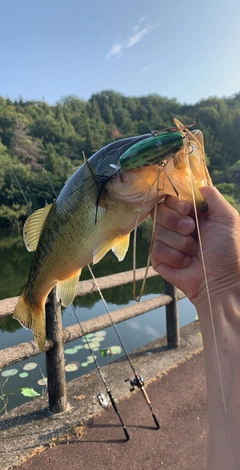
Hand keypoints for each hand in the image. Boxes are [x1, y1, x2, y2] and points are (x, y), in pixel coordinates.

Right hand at [151, 186, 239, 306]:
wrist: (223, 281)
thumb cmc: (229, 250)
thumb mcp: (227, 218)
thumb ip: (212, 196)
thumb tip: (197, 186)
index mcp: (191, 215)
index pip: (170, 199)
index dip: (174, 202)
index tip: (185, 208)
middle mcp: (177, 227)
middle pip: (159, 212)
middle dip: (175, 221)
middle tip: (192, 231)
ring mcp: (167, 244)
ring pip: (157, 232)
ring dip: (180, 243)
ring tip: (195, 253)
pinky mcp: (160, 260)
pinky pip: (156, 250)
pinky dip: (174, 257)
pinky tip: (187, 264)